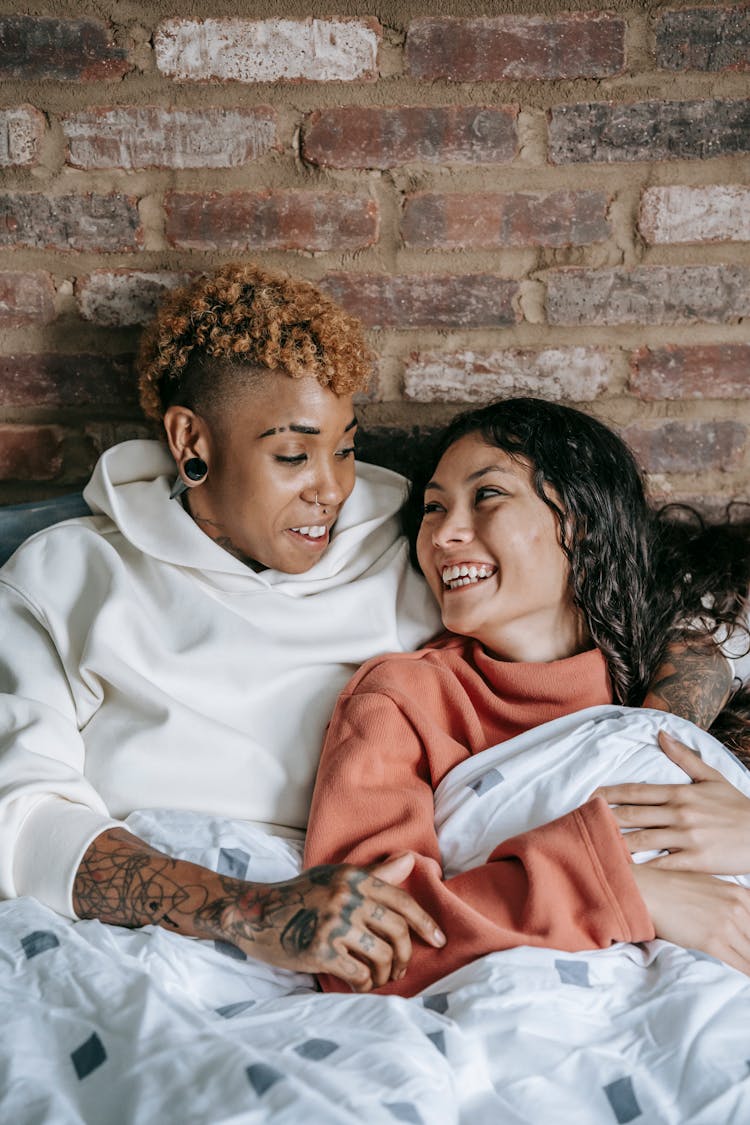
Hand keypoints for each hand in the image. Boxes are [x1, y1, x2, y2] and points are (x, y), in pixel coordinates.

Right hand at [220, 853, 446, 991]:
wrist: (254, 912)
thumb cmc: (301, 896)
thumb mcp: (336, 878)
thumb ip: (374, 875)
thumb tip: (410, 860)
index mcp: (353, 878)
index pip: (402, 901)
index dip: (426, 924)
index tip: (440, 941)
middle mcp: (346, 896)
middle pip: (397, 932)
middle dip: (405, 956)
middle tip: (401, 969)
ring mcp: (333, 923)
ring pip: (382, 956)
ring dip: (385, 974)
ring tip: (378, 978)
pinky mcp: (319, 949)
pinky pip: (359, 974)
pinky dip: (365, 985)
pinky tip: (360, 985)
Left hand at [595, 730, 749, 874]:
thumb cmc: (738, 807)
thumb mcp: (713, 777)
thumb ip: (684, 757)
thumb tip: (661, 734)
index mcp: (680, 792)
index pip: (636, 791)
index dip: (609, 794)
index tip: (588, 796)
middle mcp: (679, 812)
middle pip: (631, 815)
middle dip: (603, 817)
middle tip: (578, 820)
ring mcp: (686, 837)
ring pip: (641, 840)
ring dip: (615, 842)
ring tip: (592, 845)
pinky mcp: (696, 860)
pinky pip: (662, 865)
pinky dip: (641, 868)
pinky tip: (623, 871)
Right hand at [632, 864, 749, 973]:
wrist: (647, 891)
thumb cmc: (672, 888)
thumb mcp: (709, 887)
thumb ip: (729, 902)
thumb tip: (741, 921)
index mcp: (739, 894)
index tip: (748, 945)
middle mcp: (737, 908)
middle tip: (745, 956)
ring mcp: (726, 925)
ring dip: (749, 963)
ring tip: (745, 972)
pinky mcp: (712, 941)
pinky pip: (741, 965)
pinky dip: (746, 975)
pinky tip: (746, 980)